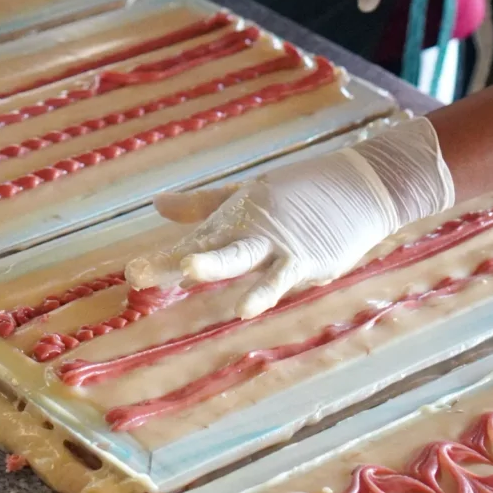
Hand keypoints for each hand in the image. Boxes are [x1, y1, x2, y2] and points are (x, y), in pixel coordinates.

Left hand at [125, 118, 453, 318]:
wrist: (361, 185)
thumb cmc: (301, 193)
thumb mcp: (246, 196)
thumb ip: (201, 206)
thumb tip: (157, 204)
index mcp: (232, 218)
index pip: (191, 242)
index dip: (161, 261)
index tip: (130, 274)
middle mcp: (249, 230)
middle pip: (206, 248)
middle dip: (172, 262)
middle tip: (137, 273)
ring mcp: (278, 245)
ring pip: (241, 257)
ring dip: (214, 264)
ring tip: (189, 268)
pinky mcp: (309, 260)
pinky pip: (281, 278)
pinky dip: (264, 290)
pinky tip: (245, 306)